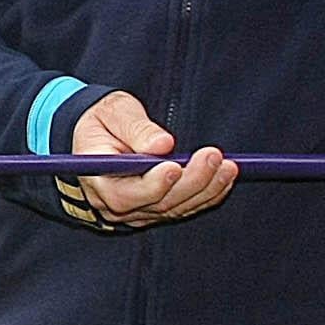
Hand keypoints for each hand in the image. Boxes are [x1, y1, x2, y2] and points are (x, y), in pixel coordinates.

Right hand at [73, 90, 235, 226]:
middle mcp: (114, 204)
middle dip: (190, 181)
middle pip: (157, 204)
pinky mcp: (156, 210)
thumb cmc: (105, 121)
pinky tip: (225, 176)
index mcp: (96, 180)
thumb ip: (136, 129)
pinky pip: (185, 208)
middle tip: (212, 156)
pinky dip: (209, 194)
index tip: (174, 166)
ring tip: (228, 165)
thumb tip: (162, 145)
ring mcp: (137, 211)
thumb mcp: (114, 113)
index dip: (152, 185)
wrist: (102, 134)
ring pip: (176, 208)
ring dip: (207, 188)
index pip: (122, 195)